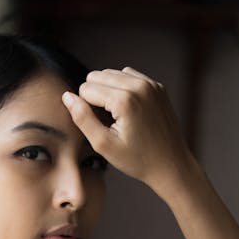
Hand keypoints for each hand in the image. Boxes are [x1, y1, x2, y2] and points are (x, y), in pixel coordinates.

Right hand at [62, 67, 196, 199]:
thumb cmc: (137, 160)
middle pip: (97, 76)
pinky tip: (128, 111)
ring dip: (108, 91)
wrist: (171, 164)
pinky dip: (123, 89)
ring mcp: (151, 84)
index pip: (86, 88)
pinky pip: (129, 76)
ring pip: (112, 73)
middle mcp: (139, 85)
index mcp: (125, 100)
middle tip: (108, 123)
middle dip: (96, 97)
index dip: (86, 109)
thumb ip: (82, 118)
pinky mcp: (157, 86)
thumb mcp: (104, 145)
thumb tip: (67, 96)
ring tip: (118, 117)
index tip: (101, 128)